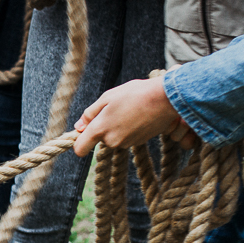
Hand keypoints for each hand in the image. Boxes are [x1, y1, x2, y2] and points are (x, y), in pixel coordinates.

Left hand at [72, 77, 193, 157]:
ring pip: (114, 137)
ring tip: (128, 109)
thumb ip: (89, 114)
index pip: (80, 148)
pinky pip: (126, 137)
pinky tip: (137, 115)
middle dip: (103, 126)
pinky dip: (128, 128)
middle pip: (100, 138)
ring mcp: (126, 143)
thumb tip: (78, 127)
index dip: (78, 141)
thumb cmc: (134, 94)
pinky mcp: (138, 143)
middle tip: (114, 107)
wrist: (164, 99)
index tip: (82, 132)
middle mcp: (112, 141)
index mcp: (100, 129)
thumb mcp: (107, 97)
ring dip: (116, 126)